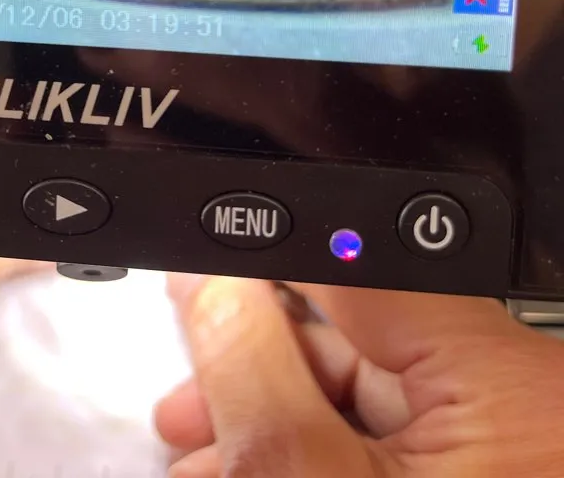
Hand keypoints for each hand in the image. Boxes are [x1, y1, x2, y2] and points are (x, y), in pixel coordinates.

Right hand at [158, 274, 563, 476]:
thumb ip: (250, 365)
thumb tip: (210, 275)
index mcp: (510, 382)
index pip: (365, 265)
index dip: (268, 259)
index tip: (197, 274)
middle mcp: (532, 411)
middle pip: (366, 343)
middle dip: (260, 374)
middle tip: (188, 411)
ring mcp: (514, 460)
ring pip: (374, 411)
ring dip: (278, 431)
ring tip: (203, 467)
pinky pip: (402, 460)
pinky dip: (325, 469)